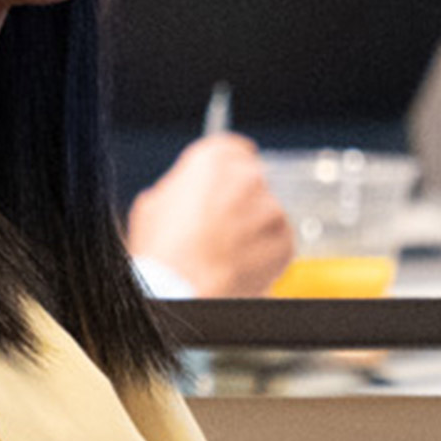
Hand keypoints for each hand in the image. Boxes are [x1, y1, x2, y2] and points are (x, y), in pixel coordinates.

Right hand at [122, 135, 298, 295]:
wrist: (180, 290)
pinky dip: (265, 255)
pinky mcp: (285, 241)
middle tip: (220, 228)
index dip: (229, 170)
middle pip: (253, 182)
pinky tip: (240, 267)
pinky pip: (279, 244)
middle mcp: (248, 177)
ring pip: (267, 215)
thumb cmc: (161, 251)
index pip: (235, 150)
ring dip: (253, 230)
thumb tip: (190, 193)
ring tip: (226, 254)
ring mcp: (271, 209)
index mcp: (214, 160)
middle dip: (241, 202)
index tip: (227, 183)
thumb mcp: (155, 205)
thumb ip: (182, 189)